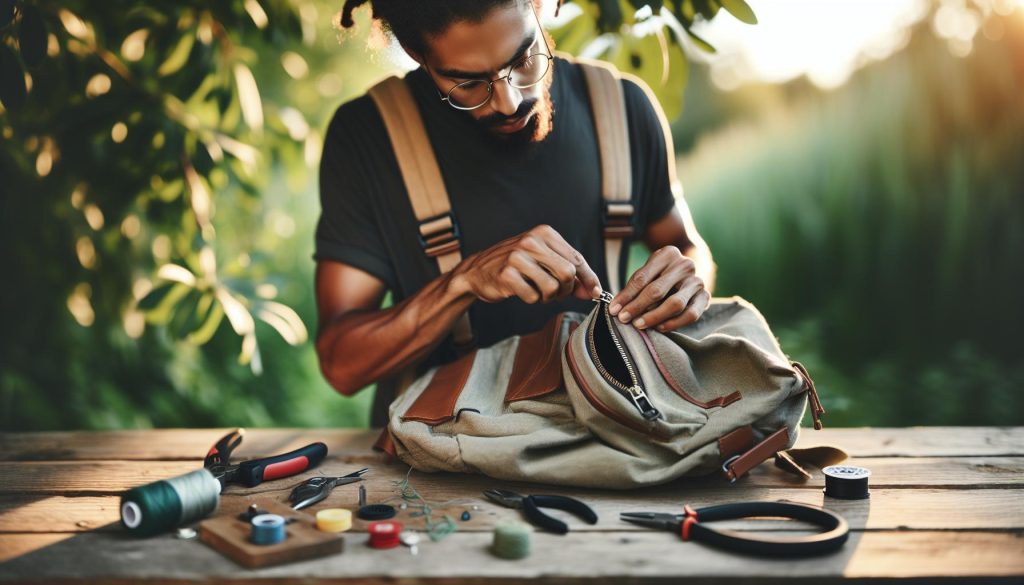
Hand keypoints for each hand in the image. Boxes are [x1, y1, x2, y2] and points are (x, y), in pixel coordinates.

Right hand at [451, 225, 601, 303]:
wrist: (477, 271)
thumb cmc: (515, 266)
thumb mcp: (544, 262)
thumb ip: (570, 274)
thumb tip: (593, 291)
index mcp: (544, 233)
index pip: (576, 258)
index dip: (589, 278)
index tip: (595, 293)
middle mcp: (531, 241)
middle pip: (567, 273)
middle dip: (566, 290)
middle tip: (556, 293)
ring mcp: (517, 256)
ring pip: (552, 287)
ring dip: (548, 297)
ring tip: (537, 291)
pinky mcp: (507, 274)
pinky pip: (533, 296)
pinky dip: (531, 299)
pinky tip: (521, 290)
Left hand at [609, 245, 708, 331]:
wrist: (688, 276)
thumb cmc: (660, 276)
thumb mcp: (648, 274)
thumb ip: (634, 287)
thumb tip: (616, 307)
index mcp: (667, 254)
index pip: (642, 277)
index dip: (626, 295)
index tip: (613, 309)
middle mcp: (685, 265)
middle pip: (657, 290)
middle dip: (637, 306)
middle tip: (623, 318)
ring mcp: (697, 281)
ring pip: (674, 303)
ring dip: (654, 316)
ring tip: (638, 324)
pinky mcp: (705, 297)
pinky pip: (690, 315)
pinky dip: (673, 323)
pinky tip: (659, 328)